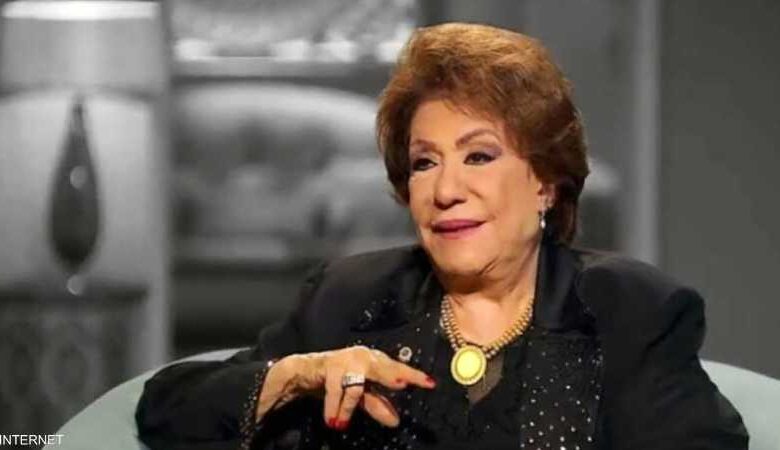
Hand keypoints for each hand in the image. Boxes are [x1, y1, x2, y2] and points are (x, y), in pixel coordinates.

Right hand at [256, 346, 435, 429]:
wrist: (304, 371)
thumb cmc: (337, 379)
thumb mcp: (360, 395)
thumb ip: (378, 405)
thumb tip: (395, 421)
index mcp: (375, 361)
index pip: (398, 368)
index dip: (413, 375)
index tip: (430, 383)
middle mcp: (363, 357)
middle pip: (382, 367)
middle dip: (392, 375)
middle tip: (402, 384)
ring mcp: (346, 359)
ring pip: (355, 384)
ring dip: (349, 406)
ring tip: (341, 422)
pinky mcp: (328, 365)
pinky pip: (334, 389)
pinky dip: (333, 406)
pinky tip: (333, 420)